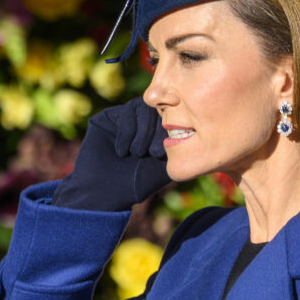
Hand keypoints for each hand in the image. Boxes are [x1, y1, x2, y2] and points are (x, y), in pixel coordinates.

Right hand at [52, 97, 168, 211]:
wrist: (105, 191)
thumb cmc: (136, 184)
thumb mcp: (163, 167)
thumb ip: (177, 148)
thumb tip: (194, 129)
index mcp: (159, 132)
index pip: (172, 117)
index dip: (170, 130)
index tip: (160, 152)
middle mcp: (143, 122)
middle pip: (157, 109)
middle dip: (156, 130)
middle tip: (152, 153)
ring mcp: (126, 118)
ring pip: (141, 108)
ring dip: (142, 131)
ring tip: (137, 153)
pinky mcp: (109, 117)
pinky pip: (123, 112)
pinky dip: (126, 132)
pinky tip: (122, 151)